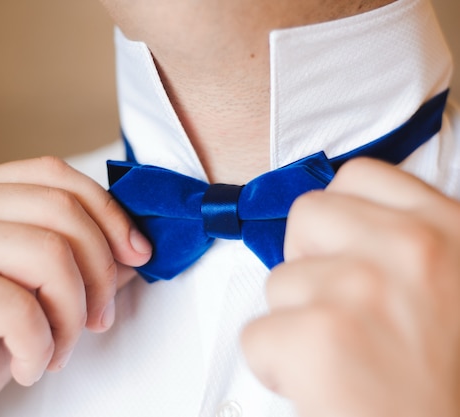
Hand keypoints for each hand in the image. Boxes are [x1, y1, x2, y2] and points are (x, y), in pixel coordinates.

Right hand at [0, 156, 151, 416]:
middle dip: (99, 273)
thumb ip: (79, 260)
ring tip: (58, 350)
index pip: (55, 175)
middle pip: (62, 210)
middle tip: (98, 320)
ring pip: (50, 255)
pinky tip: (29, 366)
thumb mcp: (35, 292)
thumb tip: (135, 246)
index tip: (138, 254)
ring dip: (71, 317)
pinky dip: (40, 347)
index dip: (108, 212)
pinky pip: (19, 307)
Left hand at [241, 159, 459, 416]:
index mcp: (449, 230)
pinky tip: (324, 386)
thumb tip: (347, 228)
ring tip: (345, 360)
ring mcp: (362, 287)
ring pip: (278, 280)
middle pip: (305, 215)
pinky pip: (256, 334)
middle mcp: (411, 248)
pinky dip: (275, 366)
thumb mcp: (454, 287)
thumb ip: (409, 246)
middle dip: (309, 261)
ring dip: (296, 322)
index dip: (339, 218)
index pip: (359, 175)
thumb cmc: (446, 380)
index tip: (343, 253)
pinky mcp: (319, 335)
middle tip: (341, 311)